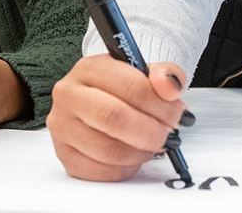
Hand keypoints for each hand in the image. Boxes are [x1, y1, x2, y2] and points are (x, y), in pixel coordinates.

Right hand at [47, 55, 187, 181]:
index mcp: (89, 69)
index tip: (177, 114)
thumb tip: (169, 88)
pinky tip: (133, 155)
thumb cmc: (122, 88)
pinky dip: (126, 168)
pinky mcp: (65, 156)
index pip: (129, 86)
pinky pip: (101, 172)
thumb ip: (164, 75)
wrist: (100, 99)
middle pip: (114, 118)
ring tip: (153, 145)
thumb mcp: (145, 72)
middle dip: (151, 131)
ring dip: (141, 153)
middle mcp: (69, 96)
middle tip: (169, 135)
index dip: (161, 104)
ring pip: (109, 150)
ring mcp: (63, 127)